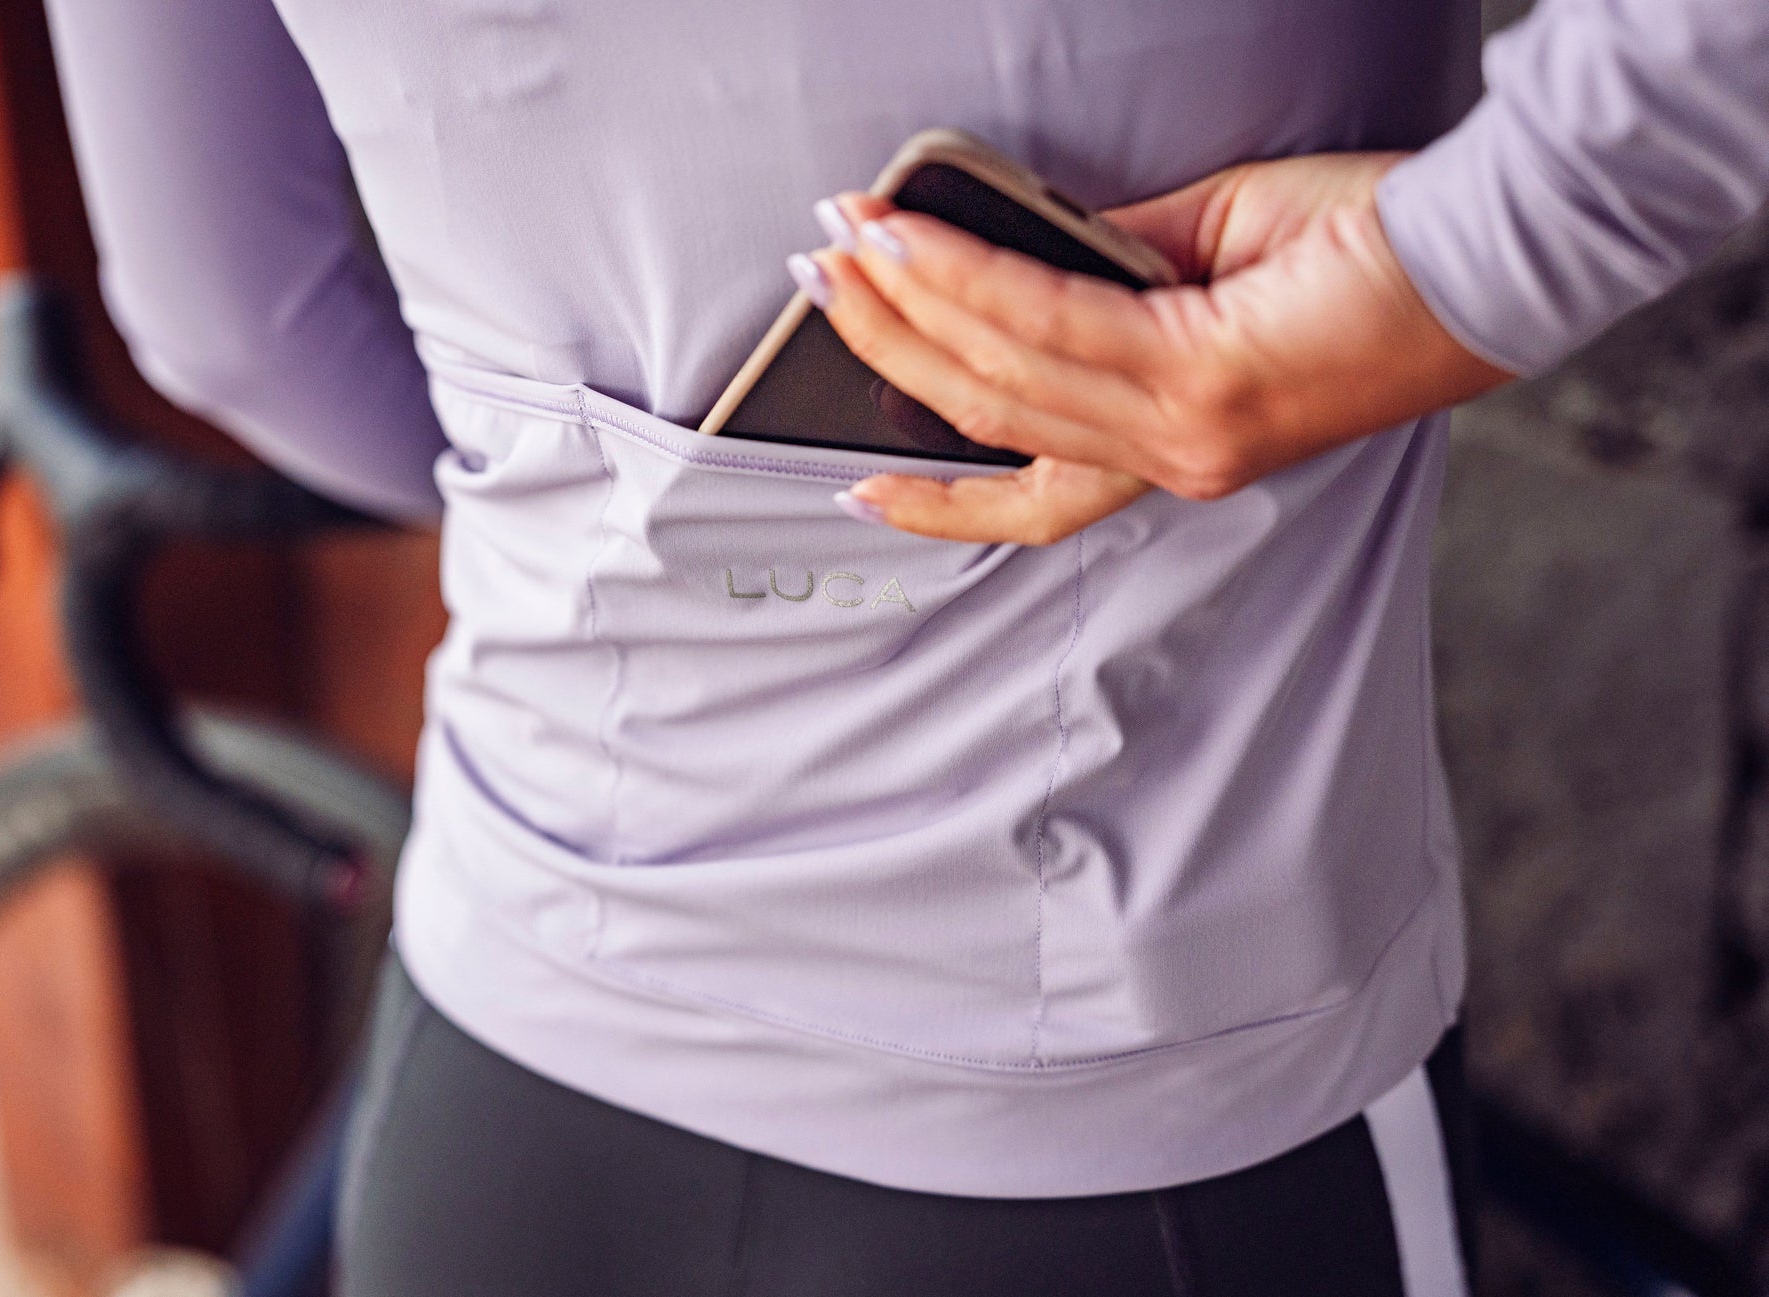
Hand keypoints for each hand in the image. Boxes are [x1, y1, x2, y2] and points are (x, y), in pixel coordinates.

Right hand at [791, 152, 1513, 544]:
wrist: (1481, 259)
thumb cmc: (1375, 261)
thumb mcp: (1217, 270)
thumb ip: (1115, 277)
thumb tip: (1013, 257)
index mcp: (1176, 447)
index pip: (1033, 490)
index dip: (939, 493)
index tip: (862, 480)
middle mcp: (1170, 460)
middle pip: (993, 426)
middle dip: (892, 355)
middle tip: (821, 287)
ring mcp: (1180, 430)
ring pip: (1003, 380)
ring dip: (908, 312)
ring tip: (845, 250)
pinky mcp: (1198, 376)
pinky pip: (1049, 324)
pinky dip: (970, 280)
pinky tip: (916, 241)